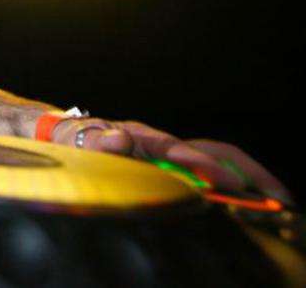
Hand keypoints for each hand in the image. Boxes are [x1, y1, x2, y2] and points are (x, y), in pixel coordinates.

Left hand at [51, 118, 293, 205]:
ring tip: (277, 200)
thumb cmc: (69, 138)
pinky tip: (249, 204)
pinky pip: (208, 175)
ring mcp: (168, 155)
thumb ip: (94, 141)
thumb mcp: (74, 139)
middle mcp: (161, 143)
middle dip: (244, 171)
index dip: (196, 163)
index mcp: (140, 135)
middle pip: (213, 151)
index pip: (174, 148)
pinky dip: (233, 185)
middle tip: (274, 195)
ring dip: (248, 178)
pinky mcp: (170, 167)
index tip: (217, 179)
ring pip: (218, 161)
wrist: (61, 133)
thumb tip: (118, 139)